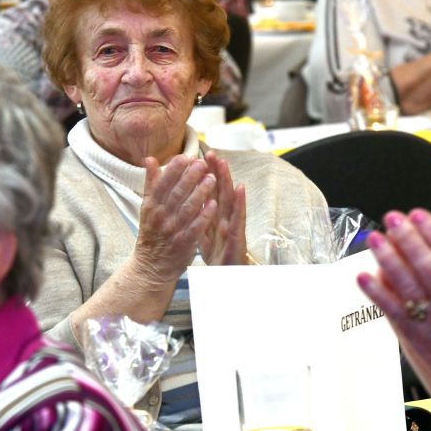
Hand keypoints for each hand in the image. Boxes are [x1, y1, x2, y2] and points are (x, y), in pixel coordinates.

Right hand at [131, 155, 216, 296]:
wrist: (152, 265)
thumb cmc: (152, 232)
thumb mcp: (147, 207)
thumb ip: (151, 183)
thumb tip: (149, 159)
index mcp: (151, 206)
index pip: (162, 184)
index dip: (174, 170)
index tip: (185, 156)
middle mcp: (161, 217)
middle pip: (176, 194)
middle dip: (190, 177)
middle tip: (202, 163)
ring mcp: (173, 230)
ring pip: (187, 209)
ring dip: (200, 193)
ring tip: (212, 179)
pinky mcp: (184, 243)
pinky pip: (195, 227)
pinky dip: (204, 215)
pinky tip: (214, 204)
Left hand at [198, 151, 247, 265]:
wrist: (227, 278)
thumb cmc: (219, 255)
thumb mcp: (205, 235)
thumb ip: (200, 217)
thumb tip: (190, 202)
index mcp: (215, 217)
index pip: (210, 193)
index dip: (206, 176)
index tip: (199, 157)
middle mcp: (225, 218)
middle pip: (220, 191)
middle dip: (216, 172)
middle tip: (211, 152)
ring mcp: (233, 226)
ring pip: (230, 200)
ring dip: (228, 180)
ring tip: (224, 163)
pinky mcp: (238, 236)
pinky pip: (238, 218)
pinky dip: (240, 202)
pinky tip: (240, 188)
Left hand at [357, 210, 430, 411]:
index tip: (418, 215)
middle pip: (427, 265)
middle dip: (407, 238)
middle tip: (391, 218)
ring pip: (407, 284)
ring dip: (388, 259)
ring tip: (374, 238)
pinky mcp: (416, 338)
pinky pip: (393, 311)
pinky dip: (377, 293)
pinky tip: (363, 277)